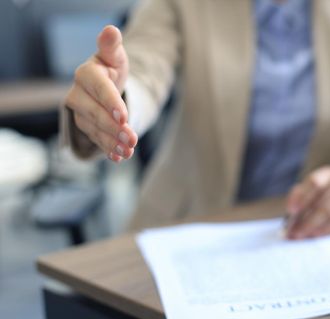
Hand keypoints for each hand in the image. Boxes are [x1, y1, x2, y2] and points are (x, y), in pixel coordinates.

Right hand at [65, 25, 136, 161]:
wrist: (105, 84)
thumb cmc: (111, 67)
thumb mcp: (115, 56)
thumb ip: (112, 46)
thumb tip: (111, 31)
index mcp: (86, 74)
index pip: (98, 88)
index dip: (111, 102)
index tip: (124, 116)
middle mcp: (77, 94)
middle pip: (95, 114)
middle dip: (114, 128)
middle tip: (133, 139)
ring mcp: (80, 113)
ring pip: (95, 130)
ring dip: (112, 142)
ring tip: (129, 151)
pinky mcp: (85, 126)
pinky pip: (96, 140)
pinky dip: (108, 149)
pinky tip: (119, 157)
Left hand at [285, 166, 329, 239]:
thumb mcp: (323, 183)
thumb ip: (305, 192)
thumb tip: (289, 212)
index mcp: (328, 173)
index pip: (314, 182)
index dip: (301, 195)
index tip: (290, 210)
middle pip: (320, 202)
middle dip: (303, 219)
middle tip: (291, 231)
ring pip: (328, 213)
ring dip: (312, 226)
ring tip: (300, 235)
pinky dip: (325, 229)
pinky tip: (315, 235)